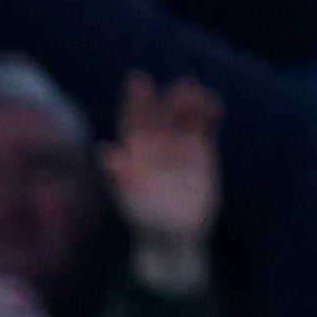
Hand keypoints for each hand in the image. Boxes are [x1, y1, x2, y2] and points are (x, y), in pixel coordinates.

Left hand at [99, 74, 220, 284]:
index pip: (132, 119)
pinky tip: (212, 104)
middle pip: (160, 112)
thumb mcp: (132, 198)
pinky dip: (209, 115)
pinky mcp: (201, 150)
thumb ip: (121, 174)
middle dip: (167, 98)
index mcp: (133, 150)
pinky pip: (205, 126)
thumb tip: (104, 151)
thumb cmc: (146, 220)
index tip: (136, 80)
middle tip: (179, 86)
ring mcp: (179, 144)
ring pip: (184, 115)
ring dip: (189, 102)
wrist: (174, 236)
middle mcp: (155, 142)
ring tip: (195, 92)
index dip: (134, 99)